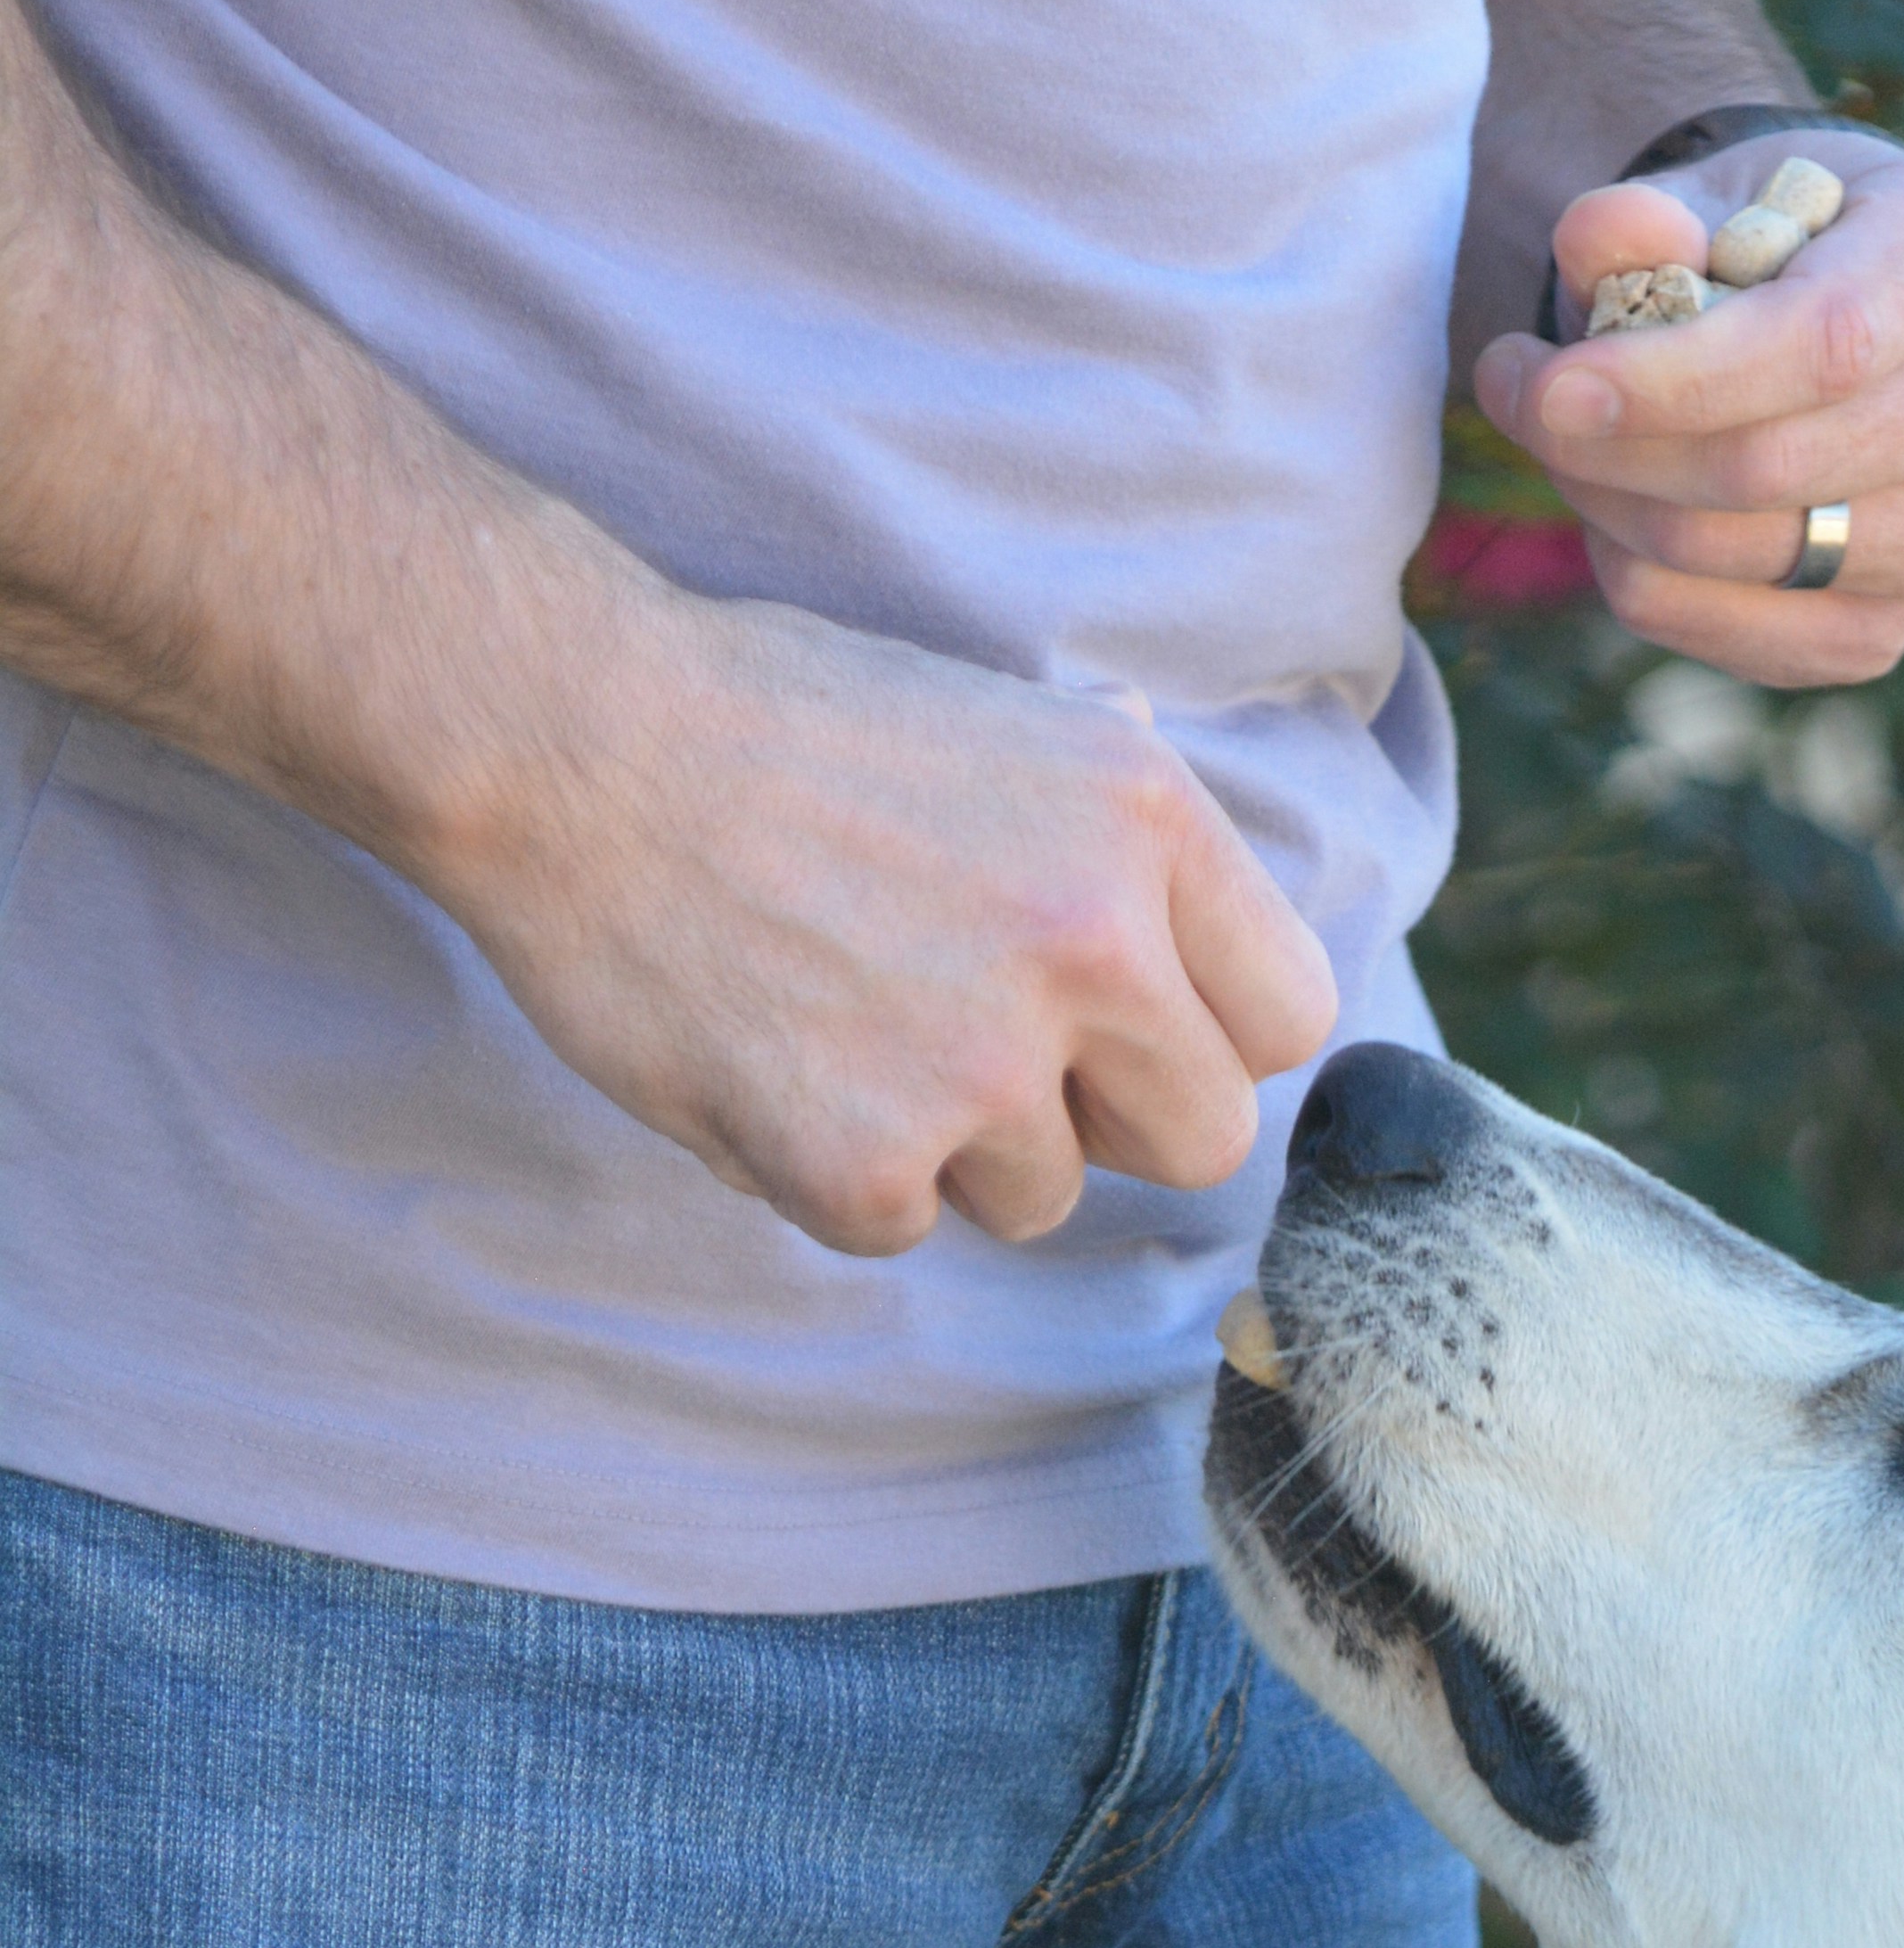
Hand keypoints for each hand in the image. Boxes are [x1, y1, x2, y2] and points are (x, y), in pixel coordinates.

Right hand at [430, 585, 1337, 1256]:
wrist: (569, 739)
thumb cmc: (777, 722)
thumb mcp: (998, 719)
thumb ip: (1115, 824)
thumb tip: (1203, 900)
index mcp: (1143, 822)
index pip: (1290, 1016)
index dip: (1209, 1036)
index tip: (1136, 1029)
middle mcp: (1091, 945)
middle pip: (1200, 1137)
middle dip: (1109, 1118)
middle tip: (994, 1054)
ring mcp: (980, 1064)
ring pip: (1044, 1198)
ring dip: (959, 1148)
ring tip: (849, 1025)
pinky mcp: (862, 1160)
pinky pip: (903, 1228)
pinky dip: (834, 1172)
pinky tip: (771, 1061)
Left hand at [1468, 134, 1903, 686]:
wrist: (1829, 317)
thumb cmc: (1764, 237)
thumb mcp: (1709, 190)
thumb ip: (1646, 214)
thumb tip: (1600, 241)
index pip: (1825, 344)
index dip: (1674, 379)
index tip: (1547, 386)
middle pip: (1771, 466)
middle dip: (1610, 445)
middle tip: (1518, 392)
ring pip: (1740, 555)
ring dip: (1609, 506)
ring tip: (1563, 436)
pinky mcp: (1894, 629)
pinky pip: (1731, 633)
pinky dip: (1640, 578)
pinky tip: (1619, 507)